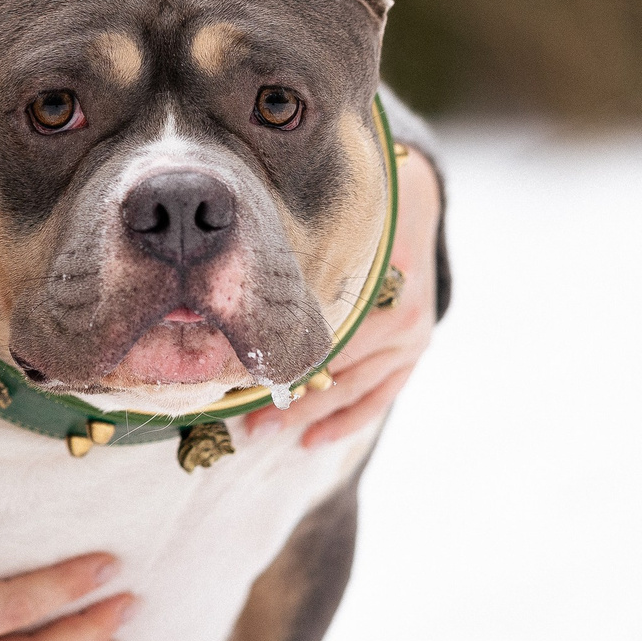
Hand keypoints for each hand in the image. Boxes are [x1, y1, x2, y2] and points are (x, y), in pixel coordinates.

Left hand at [245, 145, 441, 449]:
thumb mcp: (329, 220)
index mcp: (382, 279)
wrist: (414, 200)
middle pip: (335, 369)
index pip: (326, 336)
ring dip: (308, 416)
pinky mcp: (415, 350)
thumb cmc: (355, 207)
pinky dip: (345, 421)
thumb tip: (226, 275)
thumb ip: (295, 250)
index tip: (237, 383)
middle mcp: (403, 313)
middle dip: (287, 400)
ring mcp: (414, 336)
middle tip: (243, 424)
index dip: (281, 361)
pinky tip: (312, 440)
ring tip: (263, 432)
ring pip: (352, 389)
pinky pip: (379, 396)